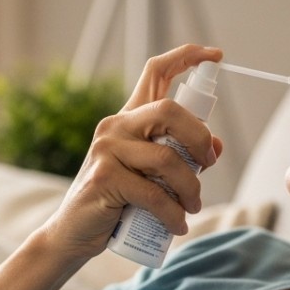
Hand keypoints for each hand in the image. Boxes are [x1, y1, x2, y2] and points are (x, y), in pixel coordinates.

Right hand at [38, 44, 226, 260]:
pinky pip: (154, 195)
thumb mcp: (151, 177)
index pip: (155, 72)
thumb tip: (215, 145)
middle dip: (199, 138)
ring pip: (167, 159)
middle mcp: (115, 126)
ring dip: (190, 188)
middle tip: (208, 165)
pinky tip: (176, 226)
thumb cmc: (116, 204)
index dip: (187, 57)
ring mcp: (107, 149)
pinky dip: (173, 214)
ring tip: (192, 208)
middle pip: (170, 110)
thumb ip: (179, 158)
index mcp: (128, 119)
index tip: (216, 56)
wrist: (74, 233)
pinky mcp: (104, 177)